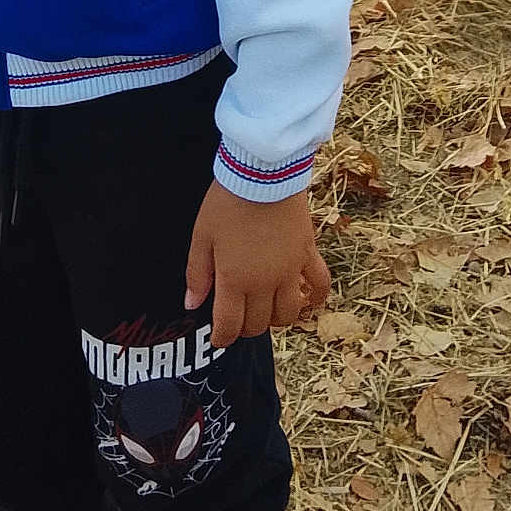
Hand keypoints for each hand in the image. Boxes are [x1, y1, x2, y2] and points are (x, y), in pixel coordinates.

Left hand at [184, 180, 331, 348]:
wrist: (263, 172)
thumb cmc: (227, 202)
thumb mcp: (201, 236)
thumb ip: (197, 274)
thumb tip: (191, 304)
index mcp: (235, 280)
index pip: (229, 326)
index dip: (222, 337)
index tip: (218, 337)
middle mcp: (265, 282)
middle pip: (259, 323)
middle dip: (245, 327)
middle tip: (237, 317)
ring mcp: (290, 270)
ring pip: (288, 314)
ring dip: (276, 319)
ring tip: (266, 309)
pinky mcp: (308, 253)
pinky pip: (319, 284)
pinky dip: (316, 298)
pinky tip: (309, 301)